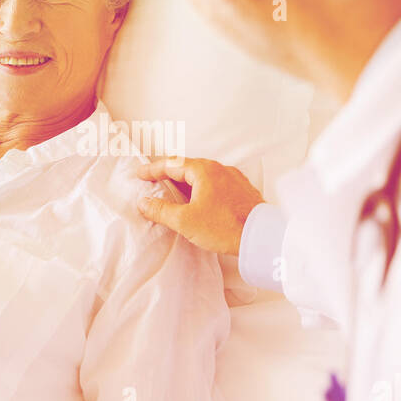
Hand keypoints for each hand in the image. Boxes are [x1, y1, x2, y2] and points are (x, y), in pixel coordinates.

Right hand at [136, 156, 263, 255]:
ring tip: (173, 193)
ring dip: (186, 182)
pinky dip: (201, 189)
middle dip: (169, 174)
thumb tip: (144, 203)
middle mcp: (220, 168)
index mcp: (204, 170)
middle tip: (154, 182)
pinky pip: (216, 184)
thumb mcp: (185, 221)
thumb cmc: (223, 227)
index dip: (152, 170)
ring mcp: (233, 179)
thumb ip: (161, 210)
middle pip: (187, 167)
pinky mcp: (242, 191)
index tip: (139, 175)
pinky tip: (199, 202)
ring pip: (203, 176)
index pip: (171, 164)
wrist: (260, 236)